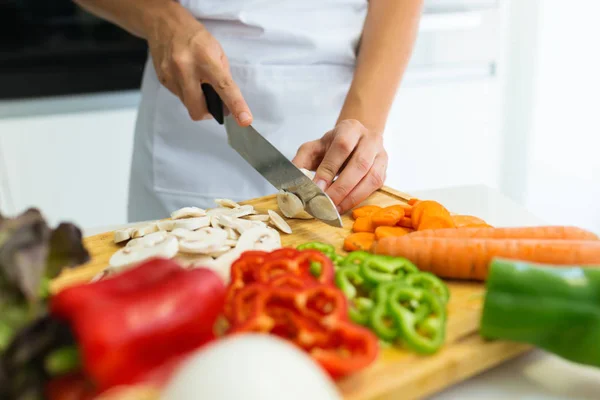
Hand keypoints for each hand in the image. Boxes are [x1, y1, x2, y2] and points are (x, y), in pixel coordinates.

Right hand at [146, 5, 251, 124]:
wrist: (165, 25)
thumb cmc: (195, 37)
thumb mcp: (217, 51)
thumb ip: (224, 78)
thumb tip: (228, 105)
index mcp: (205, 59)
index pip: (224, 87)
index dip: (236, 106)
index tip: (244, 119)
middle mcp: (185, 68)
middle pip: (198, 108)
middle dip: (208, 112)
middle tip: (213, 102)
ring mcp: (171, 76)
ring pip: (188, 105)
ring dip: (196, 100)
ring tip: (197, 81)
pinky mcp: (163, 81)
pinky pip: (179, 97)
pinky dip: (186, 93)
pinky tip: (186, 78)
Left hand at [292, 119, 387, 213]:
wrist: (355, 141)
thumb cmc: (332, 147)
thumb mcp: (313, 148)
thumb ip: (301, 162)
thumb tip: (294, 183)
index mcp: (350, 128)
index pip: (341, 147)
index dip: (329, 169)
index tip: (316, 187)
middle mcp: (370, 139)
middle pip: (360, 164)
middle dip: (341, 187)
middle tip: (325, 203)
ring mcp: (381, 155)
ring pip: (371, 177)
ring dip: (352, 196)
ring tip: (334, 209)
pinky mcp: (385, 170)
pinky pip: (376, 186)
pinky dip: (360, 199)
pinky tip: (345, 206)